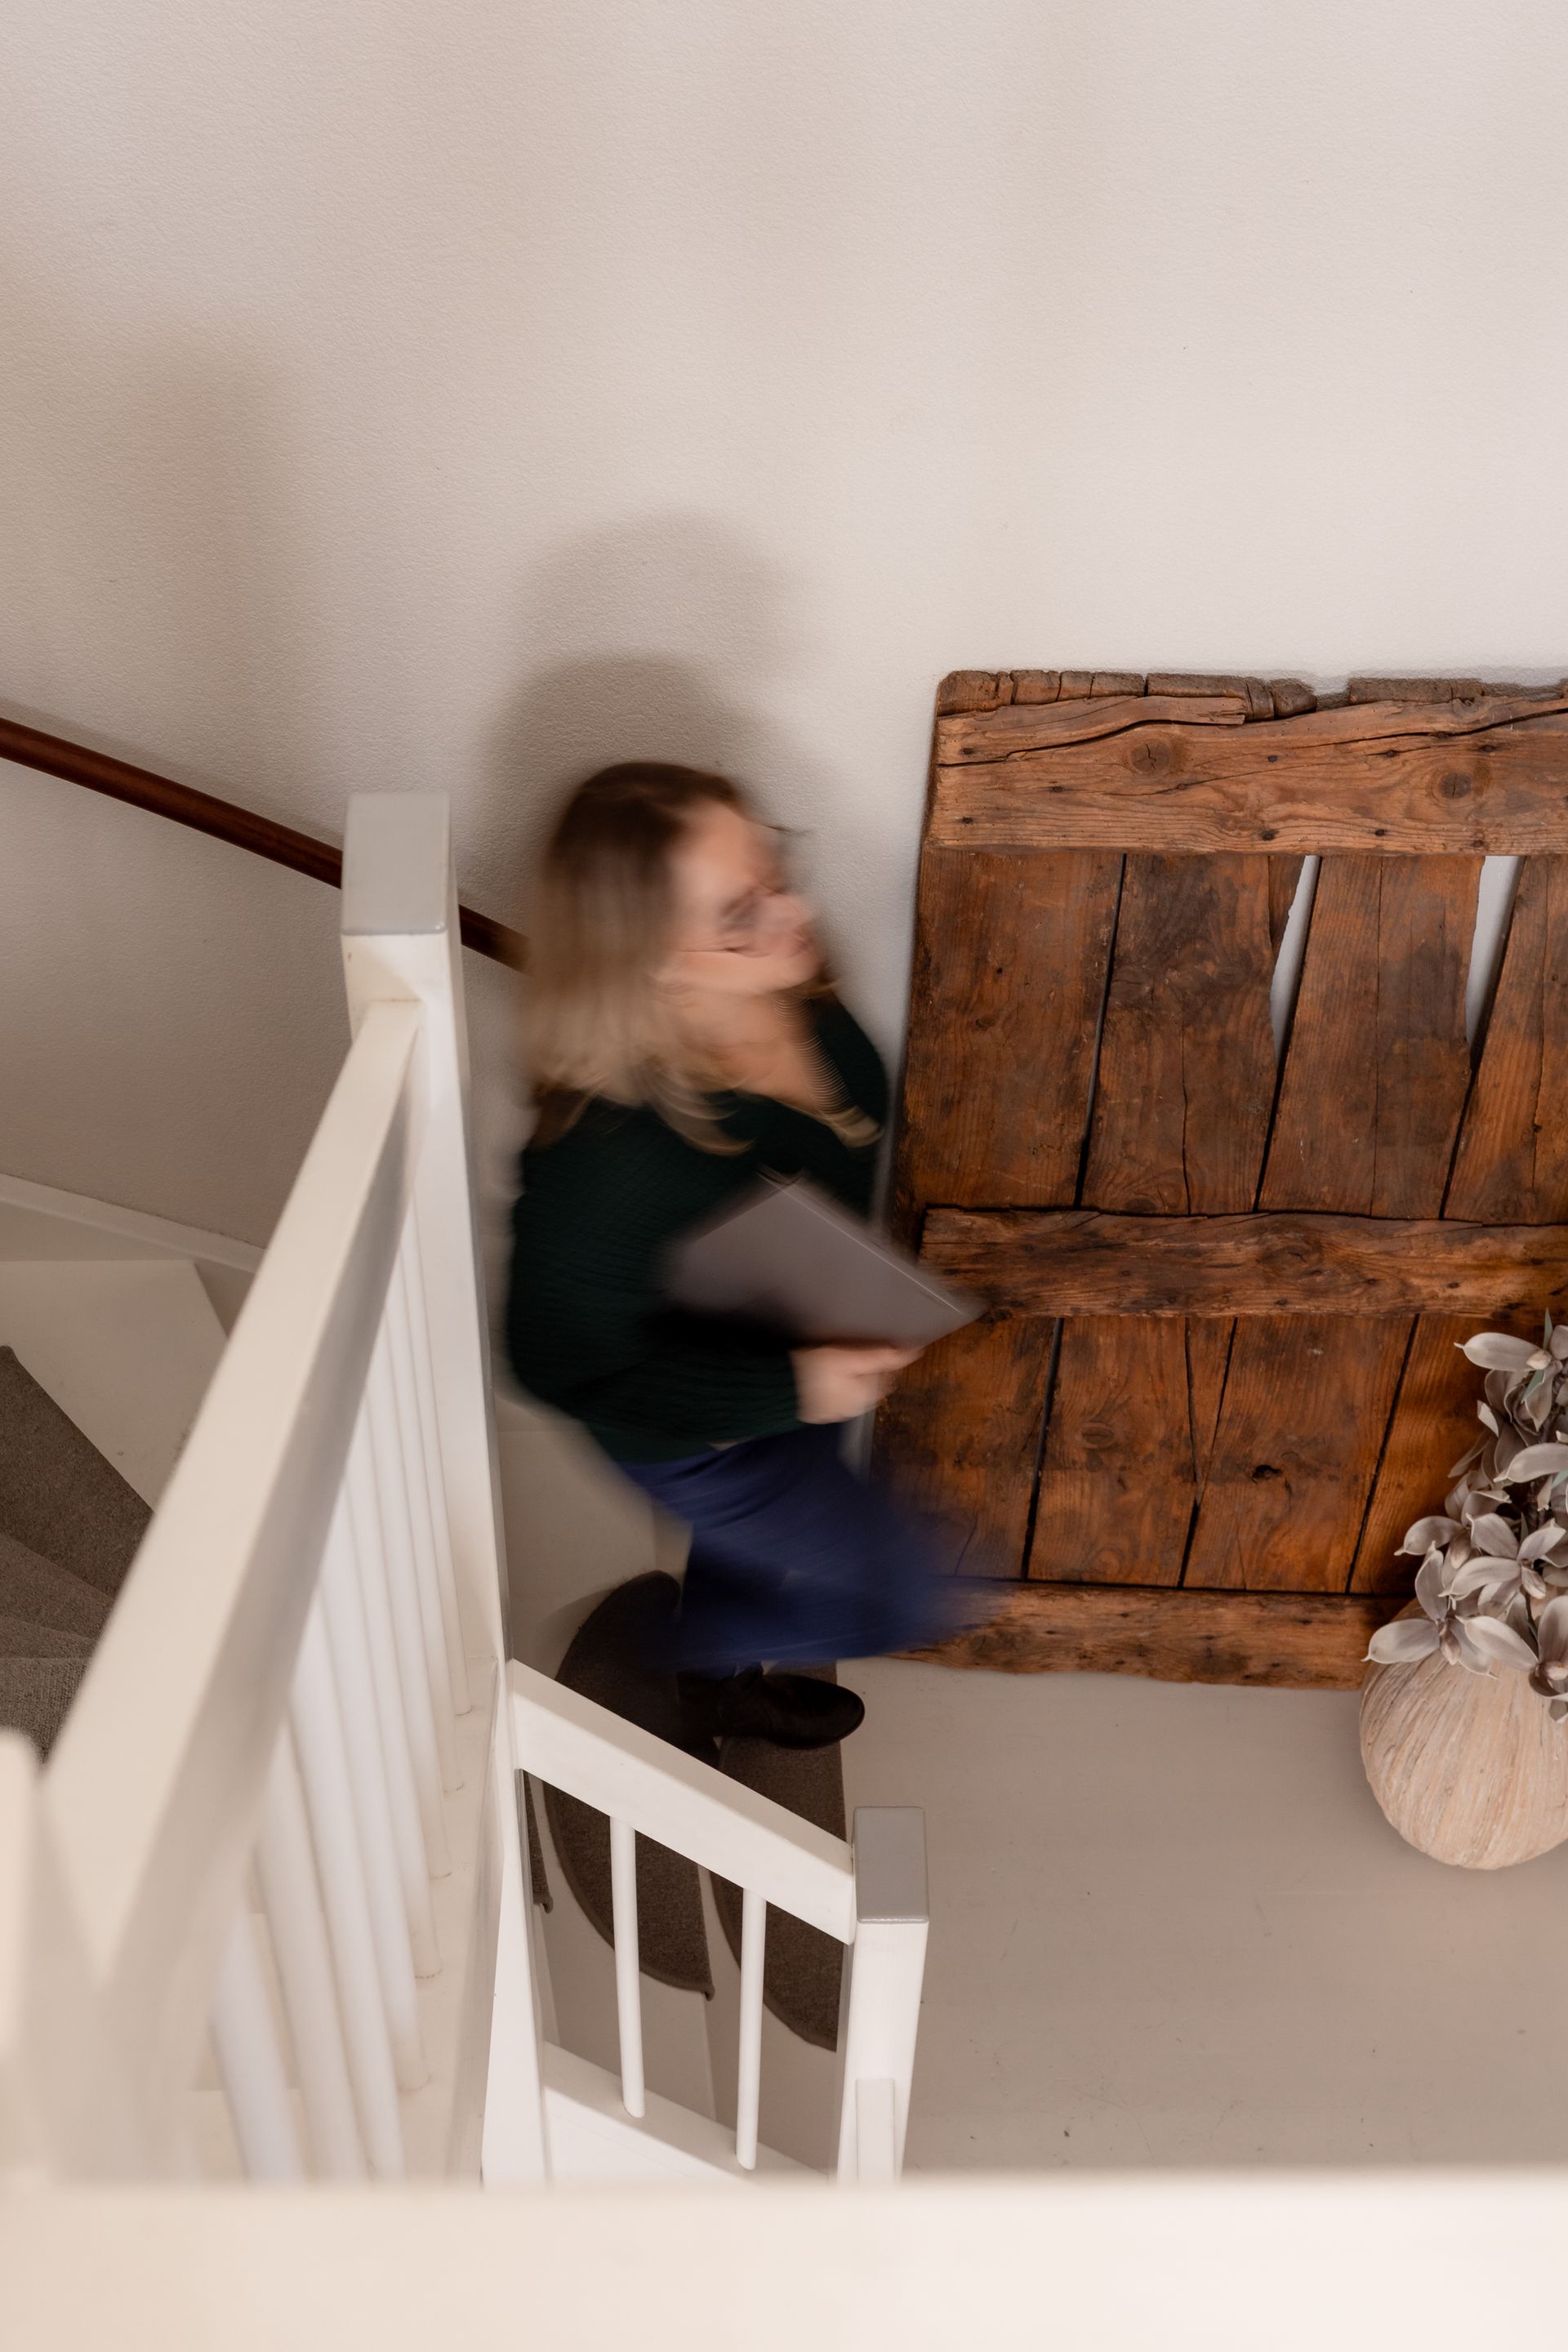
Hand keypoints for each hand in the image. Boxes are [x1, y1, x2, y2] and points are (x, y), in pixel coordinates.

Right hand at [791, 1342, 922, 1423]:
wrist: (776, 1388)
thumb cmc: (812, 1371)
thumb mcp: (848, 1357)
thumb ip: (880, 1356)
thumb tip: (913, 1352)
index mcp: (866, 1397)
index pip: (888, 1372)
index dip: (883, 1355)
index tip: (869, 1343)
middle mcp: (855, 1408)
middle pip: (872, 1381)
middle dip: (867, 1365)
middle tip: (850, 1348)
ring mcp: (837, 1411)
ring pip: (854, 1387)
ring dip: (851, 1373)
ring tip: (836, 1358)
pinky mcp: (821, 1410)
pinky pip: (836, 1393)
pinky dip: (836, 1382)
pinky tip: (824, 1372)